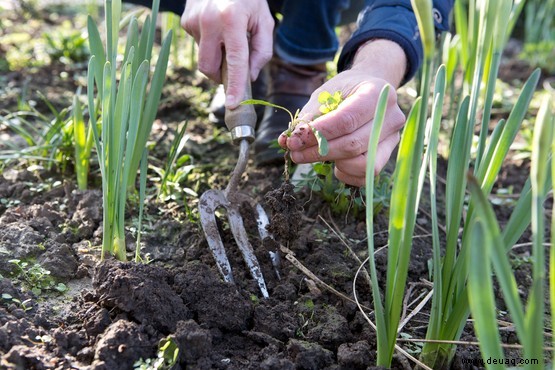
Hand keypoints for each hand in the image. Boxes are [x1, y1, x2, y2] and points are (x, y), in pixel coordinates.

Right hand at [181, 0, 273, 107]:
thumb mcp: (264, 20)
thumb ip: (262, 51)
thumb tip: (249, 77)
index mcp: (232, 20)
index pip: (235, 61)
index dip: (234, 85)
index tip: (233, 103)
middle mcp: (209, 21)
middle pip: (209, 67)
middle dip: (220, 75)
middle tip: (233, 66)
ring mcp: (193, 20)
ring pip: (204, 57)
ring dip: (216, 54)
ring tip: (226, 33)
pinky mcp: (185, 20)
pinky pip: (198, 44)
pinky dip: (209, 42)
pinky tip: (216, 26)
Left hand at [278, 40, 406, 186]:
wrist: (369, 89)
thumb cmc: (344, 91)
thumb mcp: (325, 94)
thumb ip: (308, 116)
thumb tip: (286, 141)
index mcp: (376, 93)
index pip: (346, 120)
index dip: (318, 134)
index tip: (294, 140)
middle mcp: (390, 117)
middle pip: (352, 144)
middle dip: (318, 151)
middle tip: (295, 152)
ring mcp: (392, 138)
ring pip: (362, 163)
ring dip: (332, 163)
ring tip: (313, 155)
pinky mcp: (387, 155)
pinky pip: (365, 176)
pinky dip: (345, 174)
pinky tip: (333, 165)